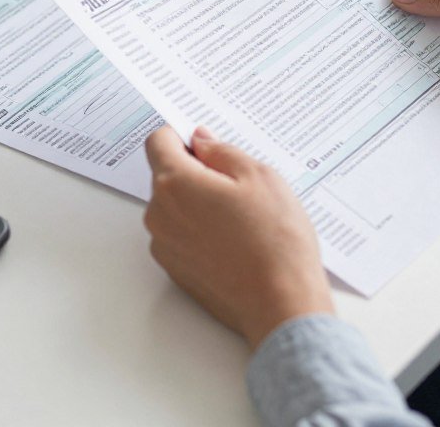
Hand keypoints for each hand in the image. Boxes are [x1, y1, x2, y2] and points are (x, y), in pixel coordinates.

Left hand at [143, 126, 333, 348]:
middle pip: (166, 176)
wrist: (281, 303)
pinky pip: (181, 236)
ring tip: (241, 219)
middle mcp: (159, 214)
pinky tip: (234, 242)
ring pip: (174, 207)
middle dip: (196, 173)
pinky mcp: (175, 270)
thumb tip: (202, 142)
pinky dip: (200, 232)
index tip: (205, 144)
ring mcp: (164, 246)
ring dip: (198, 204)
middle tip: (239, 186)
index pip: (158, 141)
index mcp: (175, 184)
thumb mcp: (259, 176)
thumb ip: (221, 151)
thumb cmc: (275, 240)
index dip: (182, 137)